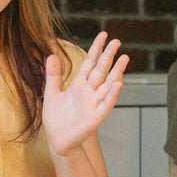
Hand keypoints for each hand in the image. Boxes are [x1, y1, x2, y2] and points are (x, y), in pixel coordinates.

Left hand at [42, 33, 127, 157]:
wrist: (57, 141)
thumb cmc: (56, 119)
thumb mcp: (52, 93)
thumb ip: (53, 76)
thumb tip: (52, 55)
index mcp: (79, 85)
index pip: (90, 63)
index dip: (96, 49)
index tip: (103, 34)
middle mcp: (89, 92)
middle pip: (101, 71)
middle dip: (108, 56)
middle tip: (117, 41)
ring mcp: (93, 104)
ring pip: (107, 85)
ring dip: (116, 72)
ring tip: (124, 58)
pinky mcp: (95, 118)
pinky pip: (105, 105)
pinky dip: (111, 95)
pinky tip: (118, 84)